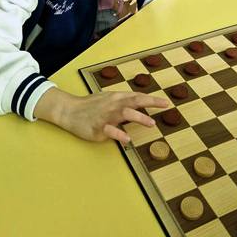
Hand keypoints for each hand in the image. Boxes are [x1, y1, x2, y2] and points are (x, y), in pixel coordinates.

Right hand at [34, 88, 168, 144]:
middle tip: (164, 106)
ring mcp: (106, 116)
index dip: (152, 100)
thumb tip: (141, 102)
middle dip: (150, 103)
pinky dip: (119, 134)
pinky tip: (127, 139)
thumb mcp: (109, 99)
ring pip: (124, 113)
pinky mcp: (98, 127)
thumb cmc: (91, 105)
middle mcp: (113, 104)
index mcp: (117, 97)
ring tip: (151, 124)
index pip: (137, 97)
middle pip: (134, 101)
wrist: (70, 110)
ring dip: (139, 118)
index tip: (166, 103)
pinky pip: (110, 130)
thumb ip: (124, 101)